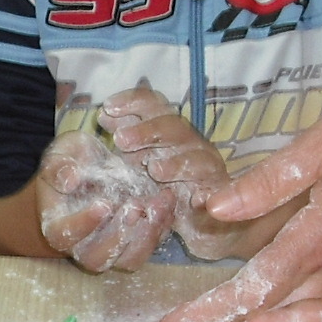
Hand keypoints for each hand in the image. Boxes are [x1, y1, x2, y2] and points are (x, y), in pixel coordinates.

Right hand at [34, 126, 173, 271]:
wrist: (91, 171)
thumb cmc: (72, 163)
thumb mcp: (62, 154)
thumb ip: (58, 165)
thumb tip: (69, 180)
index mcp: (56, 227)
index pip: (64, 235)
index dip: (84, 223)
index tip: (104, 204)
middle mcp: (81, 247)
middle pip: (97, 259)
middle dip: (119, 235)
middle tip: (136, 206)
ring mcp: (111, 251)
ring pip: (128, 260)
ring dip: (146, 236)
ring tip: (158, 204)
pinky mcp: (135, 246)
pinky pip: (150, 249)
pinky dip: (162, 228)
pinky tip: (167, 202)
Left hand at [100, 89, 245, 259]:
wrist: (195, 219)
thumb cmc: (160, 185)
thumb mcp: (136, 162)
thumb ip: (124, 140)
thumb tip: (105, 115)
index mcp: (167, 129)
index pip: (154, 105)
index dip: (133, 102)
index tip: (108, 108)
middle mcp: (189, 142)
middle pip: (173, 127)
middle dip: (146, 131)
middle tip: (121, 141)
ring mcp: (206, 167)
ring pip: (196, 158)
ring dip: (174, 163)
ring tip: (154, 170)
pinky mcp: (217, 194)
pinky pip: (214, 192)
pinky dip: (206, 196)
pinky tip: (196, 200)